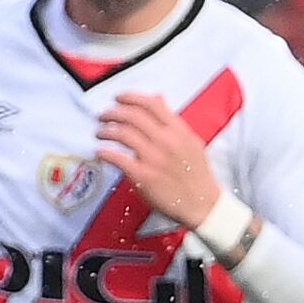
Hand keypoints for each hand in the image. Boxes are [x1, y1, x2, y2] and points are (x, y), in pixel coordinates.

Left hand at [94, 92, 224, 228]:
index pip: (150, 104)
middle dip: (112, 113)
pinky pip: (117, 159)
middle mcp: (166, 141)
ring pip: (122, 134)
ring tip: (100, 133)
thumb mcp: (191, 141)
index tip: (118, 98)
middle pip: (132, 116)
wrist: (203, 204)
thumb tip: (158, 98)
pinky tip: (100, 152)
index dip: (130, 97)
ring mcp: (154, 159)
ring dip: (105, 131)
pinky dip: (104, 152)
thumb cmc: (197, 174)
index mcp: (178, 131)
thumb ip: (172, 120)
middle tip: (103, 116)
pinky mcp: (143, 177)